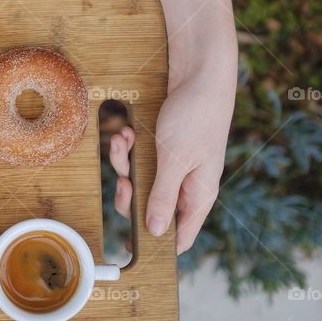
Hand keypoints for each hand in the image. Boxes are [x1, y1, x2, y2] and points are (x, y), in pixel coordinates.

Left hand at [110, 67, 234, 253]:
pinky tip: (127, 132)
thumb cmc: (196, 115)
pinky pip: (140, 158)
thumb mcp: (175, 160)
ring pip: (140, 180)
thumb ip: (163, 196)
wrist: (200, 73)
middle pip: (150, 208)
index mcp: (199, 195)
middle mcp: (188, 184)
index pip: (180, 236)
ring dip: (125, 162)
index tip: (128, 247)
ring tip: (122, 141)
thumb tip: (155, 231)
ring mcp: (176, 166)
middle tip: (122, 179)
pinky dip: (129, 147)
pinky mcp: (164, 149)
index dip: (156, 244)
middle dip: (129, 193)